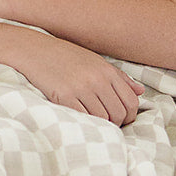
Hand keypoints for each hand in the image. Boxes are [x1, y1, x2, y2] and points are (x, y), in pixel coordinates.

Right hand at [12, 33, 141, 126]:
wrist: (34, 50)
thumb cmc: (64, 56)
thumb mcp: (95, 62)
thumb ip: (119, 77)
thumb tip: (141, 91)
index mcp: (107, 71)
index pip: (131, 101)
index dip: (129, 116)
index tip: (121, 120)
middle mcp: (97, 79)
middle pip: (119, 113)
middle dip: (116, 124)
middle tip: (105, 124)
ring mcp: (81, 87)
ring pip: (103, 118)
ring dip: (100, 125)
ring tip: (92, 123)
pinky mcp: (64, 96)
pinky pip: (84, 117)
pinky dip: (85, 123)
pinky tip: (80, 120)